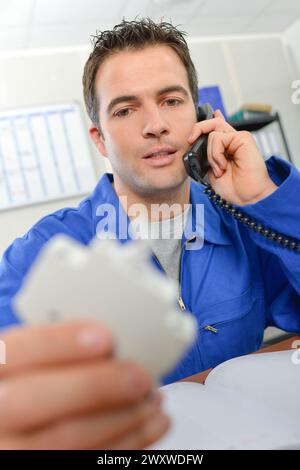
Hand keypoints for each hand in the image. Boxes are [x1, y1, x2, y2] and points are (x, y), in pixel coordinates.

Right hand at [0, 321, 168, 448]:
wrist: (24, 426)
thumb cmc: (37, 383)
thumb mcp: (36, 362)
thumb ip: (62, 351)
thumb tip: (116, 340)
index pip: (16, 351)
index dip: (60, 343)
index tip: (104, 337)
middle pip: (36, 399)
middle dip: (96, 385)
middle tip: (139, 376)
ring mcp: (15, 447)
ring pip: (67, 439)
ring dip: (123, 418)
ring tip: (152, 399)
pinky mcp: (43, 469)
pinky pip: (88, 461)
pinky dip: (130, 443)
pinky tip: (151, 423)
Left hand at [188, 110, 277, 204]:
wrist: (246, 197)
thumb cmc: (232, 187)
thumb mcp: (211, 169)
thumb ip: (206, 154)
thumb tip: (196, 141)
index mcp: (226, 147)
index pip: (216, 127)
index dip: (205, 123)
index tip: (194, 132)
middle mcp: (233, 140)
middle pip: (213, 122)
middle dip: (197, 128)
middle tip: (190, 141)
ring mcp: (238, 138)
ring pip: (212, 132)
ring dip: (211, 154)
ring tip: (219, 169)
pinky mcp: (243, 138)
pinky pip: (218, 138)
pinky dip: (216, 154)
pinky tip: (224, 166)